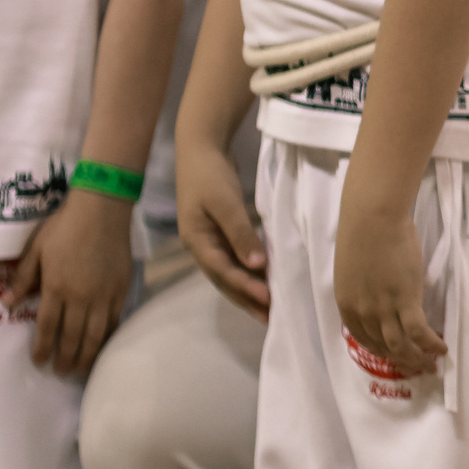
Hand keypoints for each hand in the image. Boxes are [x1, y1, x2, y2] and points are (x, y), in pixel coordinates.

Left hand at [8, 189, 133, 372]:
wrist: (102, 210)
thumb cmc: (64, 227)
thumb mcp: (35, 250)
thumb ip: (22, 279)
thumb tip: (6, 305)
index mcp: (56, 288)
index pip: (47, 327)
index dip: (42, 348)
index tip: (39, 362)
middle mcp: (81, 297)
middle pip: (73, 336)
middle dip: (66, 358)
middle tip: (61, 372)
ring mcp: (104, 295)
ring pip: (96, 334)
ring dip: (88, 355)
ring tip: (82, 369)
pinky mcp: (122, 289)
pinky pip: (115, 319)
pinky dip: (108, 336)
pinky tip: (104, 345)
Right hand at [178, 140, 270, 317]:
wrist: (201, 150)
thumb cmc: (210, 175)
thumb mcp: (225, 203)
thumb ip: (240, 233)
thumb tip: (257, 265)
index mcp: (197, 241)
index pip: (223, 272)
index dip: (245, 287)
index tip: (268, 300)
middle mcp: (202, 246)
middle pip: (225, 280)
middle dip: (246, 299)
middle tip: (270, 318)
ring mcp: (211, 240)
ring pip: (230, 273)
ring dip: (249, 289)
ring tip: (270, 308)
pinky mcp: (222, 233)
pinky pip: (236, 259)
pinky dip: (250, 272)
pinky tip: (265, 280)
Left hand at [333, 193, 445, 377]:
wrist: (372, 218)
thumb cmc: (362, 233)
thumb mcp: (354, 268)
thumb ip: (362, 288)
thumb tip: (377, 293)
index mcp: (346, 305)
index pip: (364, 339)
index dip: (382, 351)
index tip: (395, 355)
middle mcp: (363, 313)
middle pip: (383, 347)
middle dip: (401, 360)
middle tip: (418, 367)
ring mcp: (384, 309)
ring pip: (401, 345)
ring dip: (417, 359)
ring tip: (432, 363)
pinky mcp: (406, 301)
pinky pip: (419, 332)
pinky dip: (430, 344)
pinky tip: (442, 348)